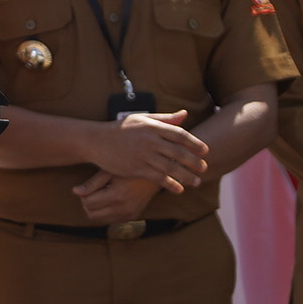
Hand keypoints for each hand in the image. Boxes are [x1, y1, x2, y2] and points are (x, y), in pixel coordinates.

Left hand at [72, 173, 162, 224]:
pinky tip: (110, 199)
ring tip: (102, 194)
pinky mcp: (133, 216)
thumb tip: (74, 192)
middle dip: (88, 203)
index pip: (88, 203)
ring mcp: (129, 214)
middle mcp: (123, 208)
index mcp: (117, 195)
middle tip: (93, 191)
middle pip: (92, 214)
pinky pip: (111, 220)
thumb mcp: (110, 171)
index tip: (88, 186)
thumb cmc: (131, 166)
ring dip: (96, 209)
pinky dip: (106, 212)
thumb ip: (92, 183)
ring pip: (100, 220)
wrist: (157, 172)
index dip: (83, 195)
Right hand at [83, 110, 205, 190]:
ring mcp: (143, 156)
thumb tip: (185, 114)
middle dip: (194, 161)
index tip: (205, 150)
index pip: (179, 134)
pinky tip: (179, 189)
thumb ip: (165, 118)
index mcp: (152, 127)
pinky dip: (170, 184)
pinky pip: (157, 178)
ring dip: (186, 176)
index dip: (194, 143)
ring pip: (170, 167)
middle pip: (178, 152)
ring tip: (196, 182)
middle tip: (205, 168)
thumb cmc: (121, 129)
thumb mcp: (142, 119)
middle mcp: (149, 141)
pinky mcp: (136, 169)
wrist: (97, 141)